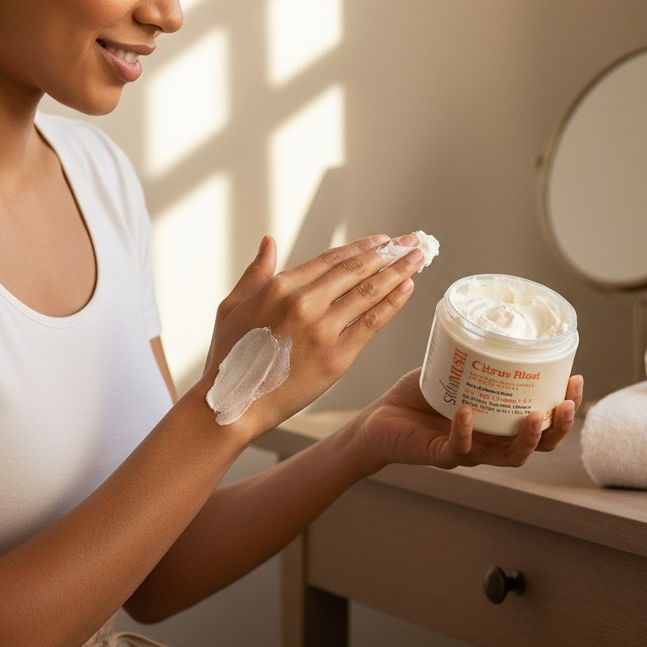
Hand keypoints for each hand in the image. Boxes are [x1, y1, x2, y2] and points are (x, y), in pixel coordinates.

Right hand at [195, 233, 425, 433]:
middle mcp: (304, 303)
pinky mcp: (336, 356)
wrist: (233, 405)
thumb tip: (269, 241)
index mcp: (280, 287)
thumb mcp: (232, 306)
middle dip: (388, 254)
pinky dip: (393, 303)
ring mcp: (322, 329)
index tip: (382, 241)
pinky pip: (372, 322)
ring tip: (418, 258)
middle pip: (356, 271)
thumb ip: (255, 272)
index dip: (361, 248)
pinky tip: (408, 288)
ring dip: (398, 272)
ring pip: (369, 292)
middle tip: (411, 243)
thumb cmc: (229, 359)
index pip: (332, 259)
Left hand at [353, 369, 582, 470]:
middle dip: (558, 428)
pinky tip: (468, 411)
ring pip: (508, 457)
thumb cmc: (418, 397)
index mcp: (499, 423)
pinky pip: (458, 448)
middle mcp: (490, 441)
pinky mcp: (439, 455)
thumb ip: (474, 352)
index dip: (565, 407)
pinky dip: (465, 430)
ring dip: (526, 439)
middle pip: (538, 446)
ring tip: (535, 416)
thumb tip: (495, 317)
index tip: (576, 380)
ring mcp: (468, 451)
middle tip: (565, 403)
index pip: (544, 422)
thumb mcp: (454, 369)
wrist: (378, 420)